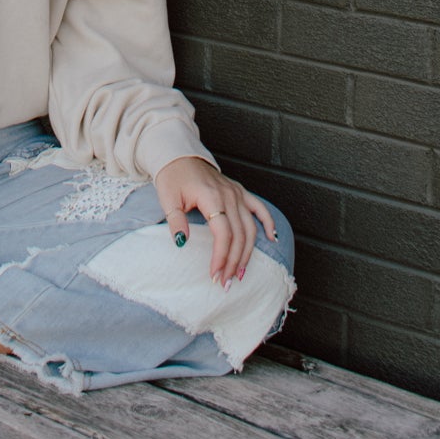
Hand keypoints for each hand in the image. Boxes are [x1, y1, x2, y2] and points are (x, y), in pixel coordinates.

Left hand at [153, 156, 276, 286]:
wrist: (179, 156)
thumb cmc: (172, 177)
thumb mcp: (167, 198)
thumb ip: (175, 220)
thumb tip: (181, 242)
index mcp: (211, 197)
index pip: (223, 233)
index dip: (221, 256)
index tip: (214, 274)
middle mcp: (229, 195)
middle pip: (238, 235)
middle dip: (233, 261)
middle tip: (224, 282)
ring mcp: (236, 193)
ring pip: (250, 227)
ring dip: (247, 252)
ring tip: (240, 273)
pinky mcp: (239, 192)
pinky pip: (259, 208)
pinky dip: (268, 222)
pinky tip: (273, 238)